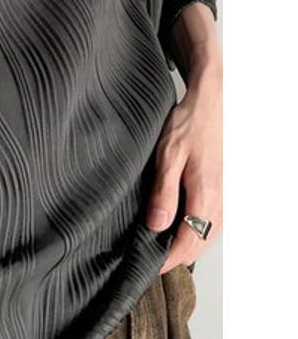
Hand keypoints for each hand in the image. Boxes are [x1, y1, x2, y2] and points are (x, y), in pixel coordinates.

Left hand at [145, 74, 222, 273]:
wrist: (211, 106)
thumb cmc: (189, 125)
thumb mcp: (168, 156)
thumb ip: (163, 192)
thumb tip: (156, 225)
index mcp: (205, 197)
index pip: (189, 243)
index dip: (168, 259)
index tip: (149, 265)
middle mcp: (219, 204)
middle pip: (199, 245)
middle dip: (175, 255)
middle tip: (148, 257)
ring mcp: (223, 199)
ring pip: (206, 236)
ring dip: (185, 244)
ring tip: (158, 245)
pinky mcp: (221, 192)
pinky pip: (209, 223)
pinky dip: (194, 232)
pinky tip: (176, 226)